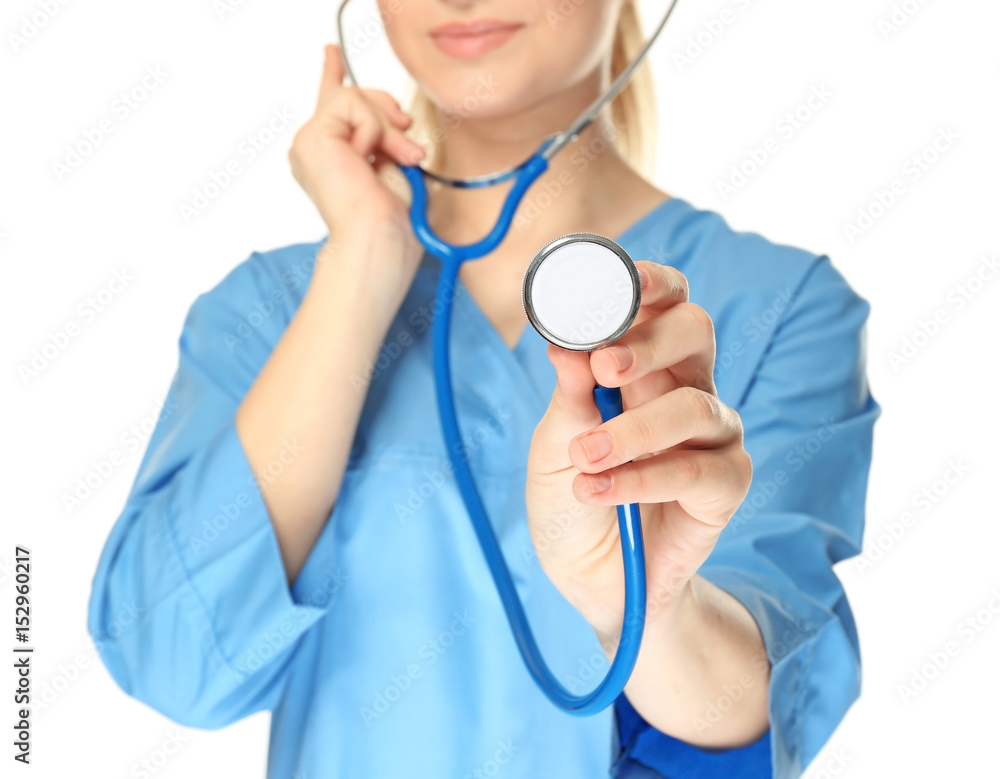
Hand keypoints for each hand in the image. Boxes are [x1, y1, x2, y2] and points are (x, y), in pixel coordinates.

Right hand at [287, 43, 426, 285]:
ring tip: (401, 161)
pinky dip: (374, 130)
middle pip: (355, 97)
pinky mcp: (312, 137)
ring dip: (388, 130)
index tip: (330, 52)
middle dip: (391, 117)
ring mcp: (309, 142)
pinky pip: (353, 104)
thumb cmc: (391, 224)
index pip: (329, 105)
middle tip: (411, 153)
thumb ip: (387, 139)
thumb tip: (398, 120)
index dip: (330, 74)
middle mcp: (314, 149)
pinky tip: (368, 160)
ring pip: (357, 98)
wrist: (378, 241)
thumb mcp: (395, 168)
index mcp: (331, 159)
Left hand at [525, 261, 753, 644]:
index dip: (651, 283)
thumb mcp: (553, 444)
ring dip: (632, 429)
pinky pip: (696, 469)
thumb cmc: (571, 499)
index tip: (621, 281)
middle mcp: (686, 389)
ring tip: (583, 455)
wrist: (591, 578)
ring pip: (694, 405)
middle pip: (695, 331)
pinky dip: (641, 478)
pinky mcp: (726, 486)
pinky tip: (598, 489)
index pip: (664, 304)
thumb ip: (569, 395)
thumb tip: (568, 345)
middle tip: (604, 365)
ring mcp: (712, 436)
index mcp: (645, 366)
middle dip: (650, 342)